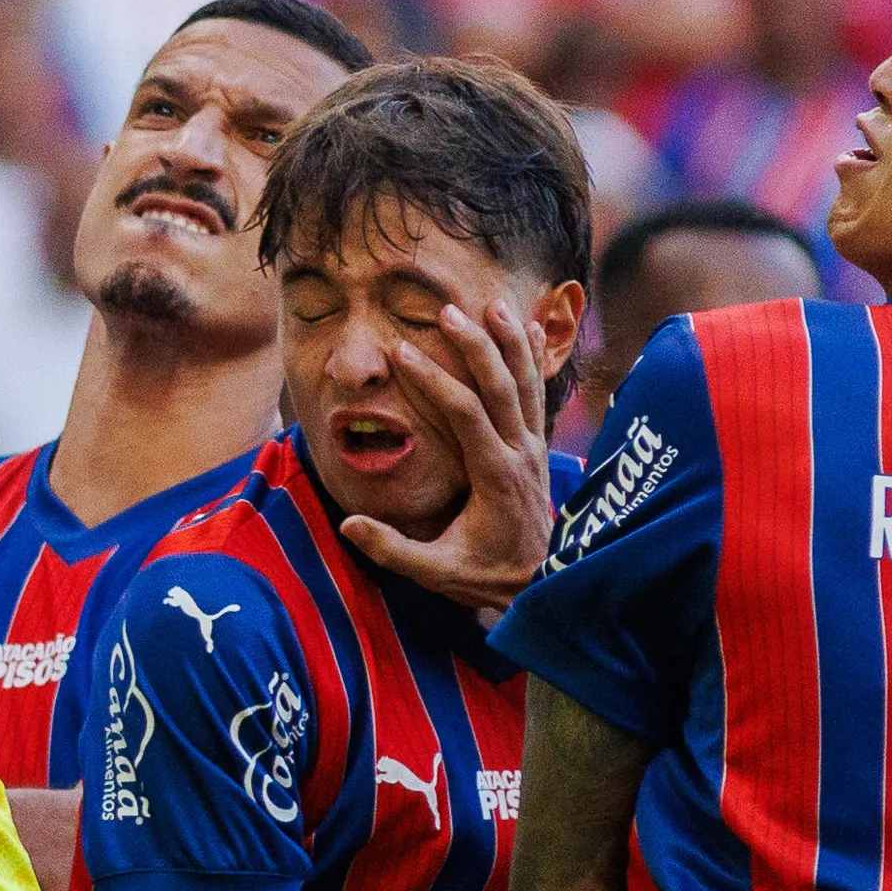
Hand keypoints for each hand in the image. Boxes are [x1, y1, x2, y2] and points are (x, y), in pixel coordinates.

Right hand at [339, 297, 556, 619]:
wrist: (544, 585)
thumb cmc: (485, 576)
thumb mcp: (436, 573)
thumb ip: (392, 549)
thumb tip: (347, 526)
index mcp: (495, 477)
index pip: (465, 415)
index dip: (433, 380)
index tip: (401, 351)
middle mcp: (521, 454)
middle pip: (502, 388)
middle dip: (475, 346)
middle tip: (447, 312)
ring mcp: (535, 448)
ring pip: (527, 385)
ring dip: (511, 343)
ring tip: (493, 304)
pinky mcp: (539, 448)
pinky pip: (539, 395)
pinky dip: (535, 360)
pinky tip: (533, 328)